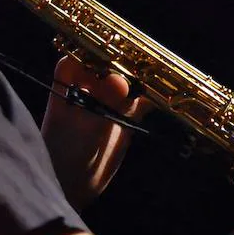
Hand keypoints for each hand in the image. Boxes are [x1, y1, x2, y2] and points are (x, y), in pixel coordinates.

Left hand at [41, 55, 151, 207]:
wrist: (70, 188)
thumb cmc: (65, 155)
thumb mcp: (84, 128)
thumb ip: (102, 105)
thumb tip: (120, 79)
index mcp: (70, 80)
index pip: (88, 50)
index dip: (106, 46)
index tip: (126, 46)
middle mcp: (91, 84)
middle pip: (115, 61)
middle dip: (132, 59)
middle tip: (153, 60)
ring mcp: (110, 100)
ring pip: (132, 79)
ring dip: (147, 76)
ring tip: (165, 73)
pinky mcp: (126, 117)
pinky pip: (142, 101)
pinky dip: (154, 97)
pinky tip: (168, 95)